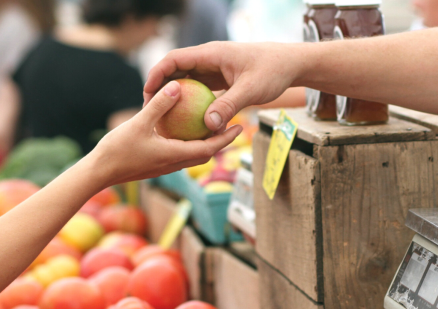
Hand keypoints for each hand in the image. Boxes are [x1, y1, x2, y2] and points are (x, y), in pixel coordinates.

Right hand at [89, 80, 242, 188]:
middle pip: (205, 153)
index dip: (226, 138)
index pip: (209, 148)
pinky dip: (188, 143)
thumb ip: (159, 105)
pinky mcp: (156, 165)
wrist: (99, 173)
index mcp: (175, 155)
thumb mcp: (139, 123)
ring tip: (213, 126)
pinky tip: (183, 130)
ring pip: (193, 155)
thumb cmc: (117, 150)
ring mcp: (165, 166)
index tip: (240, 127)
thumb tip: (177, 86)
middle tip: (233, 125)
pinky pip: (179, 153)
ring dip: (205, 143)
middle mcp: (174, 164)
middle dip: (221, 141)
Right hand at [144, 42, 301, 131]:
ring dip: (174, 97)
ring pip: (186, 81)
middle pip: (176, 70)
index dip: (157, 74)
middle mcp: (209, 59)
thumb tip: (208, 126)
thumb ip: (229, 106)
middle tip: (149, 110)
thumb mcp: (251, 90)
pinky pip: (199, 90)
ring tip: (163, 117)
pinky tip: (187, 122)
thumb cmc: (273, 71)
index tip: (147, 93)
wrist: (290, 64)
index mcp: (211, 54)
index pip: (174, 59)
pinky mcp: (220, 79)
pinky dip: (191, 103)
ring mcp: (214, 69)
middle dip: (160, 88)